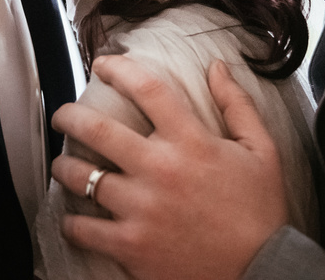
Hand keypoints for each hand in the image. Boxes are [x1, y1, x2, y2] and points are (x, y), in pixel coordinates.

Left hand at [50, 56, 288, 279]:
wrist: (262, 273)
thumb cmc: (261, 212)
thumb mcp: (262, 151)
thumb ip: (237, 105)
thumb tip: (217, 67)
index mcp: (191, 142)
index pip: (147, 89)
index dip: (119, 69)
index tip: (103, 64)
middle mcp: (160, 170)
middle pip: (97, 129)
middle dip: (69, 116)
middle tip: (62, 114)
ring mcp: (142, 209)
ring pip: (82, 178)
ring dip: (64, 167)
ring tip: (62, 165)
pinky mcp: (132, 246)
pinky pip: (84, 229)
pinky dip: (71, 222)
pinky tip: (73, 217)